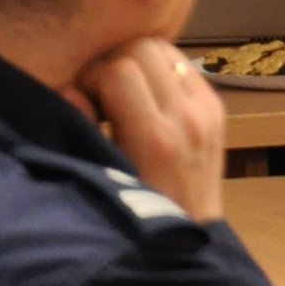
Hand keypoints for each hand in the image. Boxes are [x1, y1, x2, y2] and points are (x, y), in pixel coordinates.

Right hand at [75, 38, 225, 221]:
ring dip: (137, 61)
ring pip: (165, 49)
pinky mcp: (217, 108)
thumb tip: (68, 86)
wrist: (189, 237)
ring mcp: (208, 110)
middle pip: (143, 48)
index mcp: (155, 139)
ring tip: (123, 91)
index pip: (118, 70)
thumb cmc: (133, 215)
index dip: (92, 76)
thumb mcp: (101, 177)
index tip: (84, 98)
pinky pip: (183, 64)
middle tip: (100, 90)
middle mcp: (187, 118)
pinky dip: (159, 70)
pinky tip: (147, 96)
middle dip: (113, 61)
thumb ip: (82, 128)